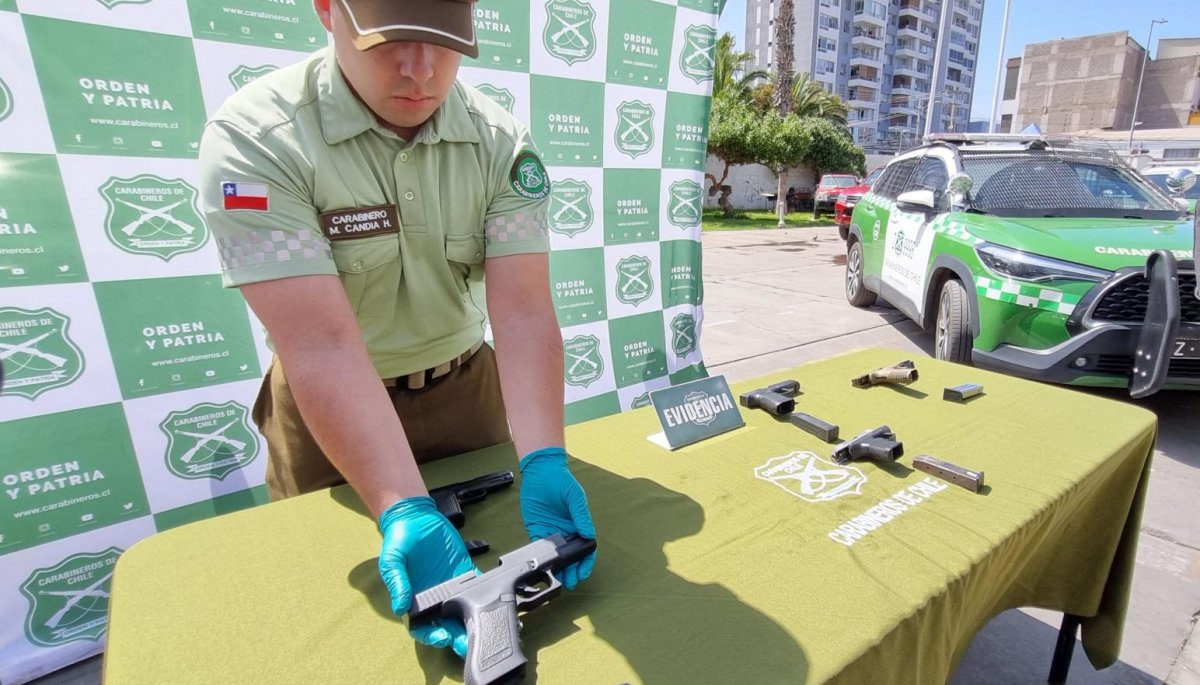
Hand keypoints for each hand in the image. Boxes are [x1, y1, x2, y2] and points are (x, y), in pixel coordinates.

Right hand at [378, 496, 477, 658]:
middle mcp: (434, 599)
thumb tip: (400, 606)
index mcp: (414, 600)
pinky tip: (495, 601)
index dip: (432, 636)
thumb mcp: (392, 561)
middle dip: (458, 637)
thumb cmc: (399, 541)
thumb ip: (397, 582)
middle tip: (470, 644)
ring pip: (465, 611)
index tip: (443, 638)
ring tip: (486, 629)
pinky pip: (477, 586)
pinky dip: (487, 595)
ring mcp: (451, 587)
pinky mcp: (465, 573)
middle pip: (446, 625)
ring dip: (475, 622)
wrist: (415, 517)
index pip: (422, 627)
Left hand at [519, 447, 596, 589]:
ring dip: (558, 568)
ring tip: (559, 579)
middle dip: (572, 570)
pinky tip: (543, 566)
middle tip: (571, 581)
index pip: (585, 547)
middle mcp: (566, 531)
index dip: (586, 561)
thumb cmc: (561, 480)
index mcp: (579, 524)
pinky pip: (539, 546)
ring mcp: (551, 531)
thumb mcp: (575, 496)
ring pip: (555, 555)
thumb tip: (589, 534)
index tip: (584, 571)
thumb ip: (581, 515)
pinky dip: (541, 557)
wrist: (540, 471)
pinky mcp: (537, 529)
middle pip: (571, 556)